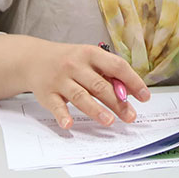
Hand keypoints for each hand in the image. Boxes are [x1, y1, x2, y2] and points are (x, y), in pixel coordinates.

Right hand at [23, 41, 149, 128]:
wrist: (34, 58)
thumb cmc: (69, 60)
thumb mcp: (90, 58)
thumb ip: (107, 72)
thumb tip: (129, 91)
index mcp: (91, 54)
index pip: (117, 66)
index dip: (133, 81)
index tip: (144, 96)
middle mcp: (76, 66)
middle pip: (100, 85)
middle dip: (118, 102)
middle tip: (131, 116)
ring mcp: (60, 80)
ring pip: (81, 96)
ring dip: (96, 109)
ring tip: (110, 121)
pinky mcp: (47, 94)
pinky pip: (56, 106)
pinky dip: (63, 116)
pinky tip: (70, 124)